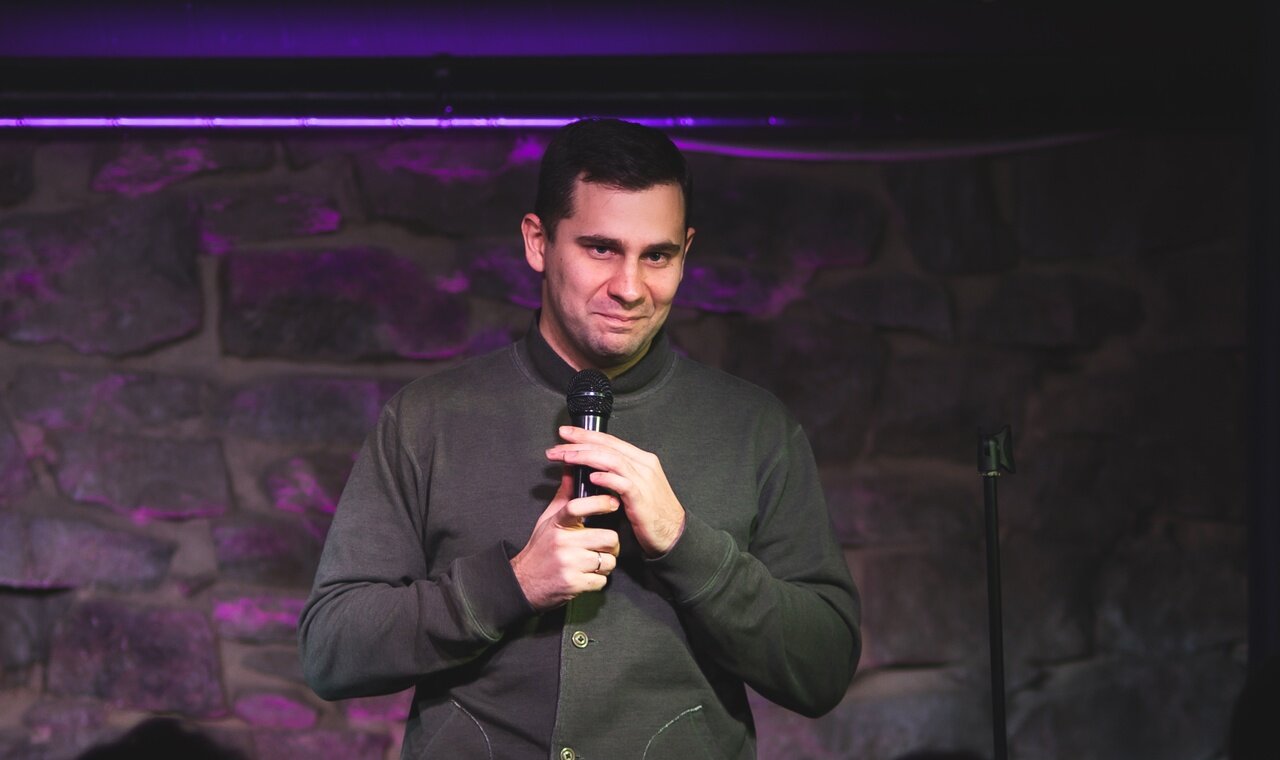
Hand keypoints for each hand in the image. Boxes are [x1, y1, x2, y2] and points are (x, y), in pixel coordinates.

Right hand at [510, 467, 620, 610]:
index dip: (599, 502)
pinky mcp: (573, 584)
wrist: (523, 583)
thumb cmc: (540, 549)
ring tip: (592, 563)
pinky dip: (598, 581)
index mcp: (557, 524)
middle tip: (603, 547)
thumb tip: (571, 469)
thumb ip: (563, 496)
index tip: (613, 502)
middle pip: (607, 538)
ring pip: (608, 561)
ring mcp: (568, 564)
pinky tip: (585, 577)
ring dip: (605, 565)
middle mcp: (563, 542)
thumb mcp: (548, 520)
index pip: (578, 507)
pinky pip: (602, 580)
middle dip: (611, 545)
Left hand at [546, 426, 685, 556]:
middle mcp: (643, 464)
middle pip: (607, 447)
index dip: (586, 435)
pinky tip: (591, 476)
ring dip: (586, 457)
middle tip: (556, 445)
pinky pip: (622, 483)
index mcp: (640, 460)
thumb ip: (615, 476)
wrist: (673, 533)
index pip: (609, 441)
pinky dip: (606, 478)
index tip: (564, 434)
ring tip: (566, 457)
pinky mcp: (642, 497)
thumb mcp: (633, 488)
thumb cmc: (651, 512)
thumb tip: (589, 470)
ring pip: (612, 460)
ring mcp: (644, 479)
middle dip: (579, 443)